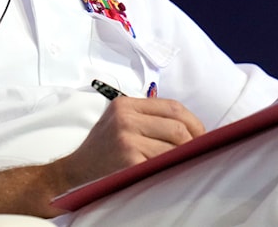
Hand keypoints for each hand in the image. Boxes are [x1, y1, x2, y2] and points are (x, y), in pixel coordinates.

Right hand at [53, 96, 205, 188]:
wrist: (74, 172)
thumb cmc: (102, 149)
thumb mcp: (120, 122)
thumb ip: (148, 118)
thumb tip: (192, 129)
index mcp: (126, 104)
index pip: (173, 107)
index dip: (194, 122)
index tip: (202, 136)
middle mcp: (125, 118)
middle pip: (177, 127)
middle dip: (195, 142)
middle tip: (199, 154)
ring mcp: (126, 139)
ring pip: (174, 147)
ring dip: (184, 158)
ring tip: (186, 164)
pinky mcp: (129, 160)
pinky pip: (163, 164)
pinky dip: (172, 169)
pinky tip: (172, 173)